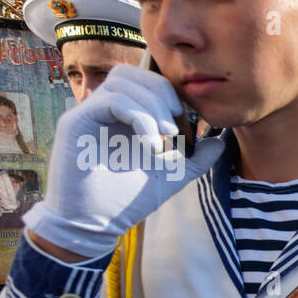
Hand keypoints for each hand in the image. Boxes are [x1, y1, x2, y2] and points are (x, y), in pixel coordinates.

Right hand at [23, 64, 224, 258]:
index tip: (185, 130)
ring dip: (152, 106)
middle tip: (176, 129)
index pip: (145, 81)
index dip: (170, 96)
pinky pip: (112, 100)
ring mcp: (87, 113)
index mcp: (122, 115)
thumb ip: (196, 158)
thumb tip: (221, 141)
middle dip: (162, 94)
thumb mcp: (172, 174)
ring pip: (123, 82)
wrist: (95, 224)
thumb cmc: (126, 199)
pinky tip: (151, 145)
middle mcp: (101, 108)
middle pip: (133, 73)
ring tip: (165, 138)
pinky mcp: (76, 122)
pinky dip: (140, 118)